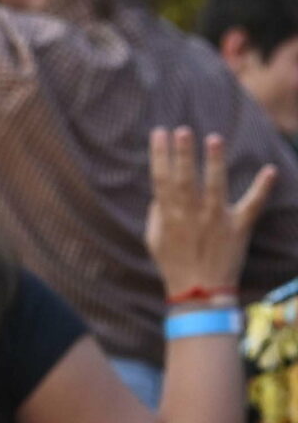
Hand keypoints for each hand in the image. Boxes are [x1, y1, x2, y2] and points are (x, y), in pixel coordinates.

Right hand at [145, 127, 274, 301]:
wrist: (199, 292)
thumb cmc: (174, 264)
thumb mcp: (154, 240)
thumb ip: (156, 214)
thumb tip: (160, 191)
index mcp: (169, 217)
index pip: (162, 179)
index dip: (160, 155)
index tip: (159, 134)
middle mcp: (191, 216)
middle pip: (185, 179)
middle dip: (182, 153)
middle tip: (182, 130)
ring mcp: (216, 221)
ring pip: (215, 187)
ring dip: (214, 162)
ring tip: (214, 138)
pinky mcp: (238, 228)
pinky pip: (252, 206)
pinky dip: (262, 189)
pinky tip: (269, 170)